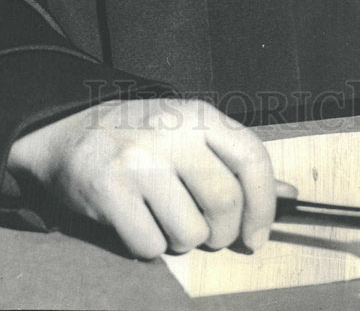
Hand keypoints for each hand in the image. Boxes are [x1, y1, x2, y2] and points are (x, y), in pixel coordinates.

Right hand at [7, 98, 296, 258]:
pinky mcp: (108, 189)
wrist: (70, 130)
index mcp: (199, 114)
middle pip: (224, 202)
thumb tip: (288, 194)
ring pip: (189, 231)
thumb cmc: (143, 135)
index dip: (263, 205)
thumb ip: (237, 162)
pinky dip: (148, 246)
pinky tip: (137, 221)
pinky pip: (150, 245)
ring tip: (165, 217)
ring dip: (181, 239)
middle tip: (211, 234)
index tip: (259, 235)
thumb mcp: (192, 133)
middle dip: (223, 232)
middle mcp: (172, 132)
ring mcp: (138, 159)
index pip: (251, 157)